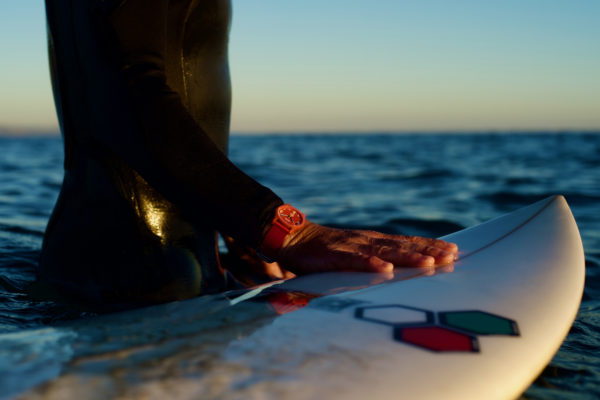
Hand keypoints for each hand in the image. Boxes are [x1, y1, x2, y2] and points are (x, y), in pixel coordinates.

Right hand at [276, 221, 457, 274]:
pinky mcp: (335, 255)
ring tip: (430, 263)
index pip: (407, 242)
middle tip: (452, 256)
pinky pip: (355, 260)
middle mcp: (367, 240)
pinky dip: (371, 263)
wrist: (293, 239)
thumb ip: (372, 262)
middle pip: (403, 245)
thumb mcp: (353, 256)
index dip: (430, 246)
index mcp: (373, 241)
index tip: (454, 251)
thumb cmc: (324, 252)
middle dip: (429, 251)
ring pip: (384, 251)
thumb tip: (397, 273)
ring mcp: (352, 246)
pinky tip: (386, 269)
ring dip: (408, 257)